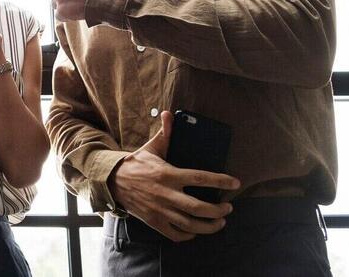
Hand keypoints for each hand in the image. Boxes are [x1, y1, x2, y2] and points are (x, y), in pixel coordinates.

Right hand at [109, 111, 241, 241]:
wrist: (113, 181)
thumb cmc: (136, 164)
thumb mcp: (151, 148)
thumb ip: (165, 133)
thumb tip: (168, 114)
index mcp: (168, 174)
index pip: (201, 178)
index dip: (221, 181)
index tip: (235, 183)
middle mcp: (166, 194)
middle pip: (199, 208)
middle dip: (219, 211)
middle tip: (228, 208)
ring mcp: (160, 210)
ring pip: (191, 225)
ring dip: (209, 226)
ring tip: (220, 222)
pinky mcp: (154, 221)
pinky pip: (176, 234)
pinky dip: (189, 235)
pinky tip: (195, 230)